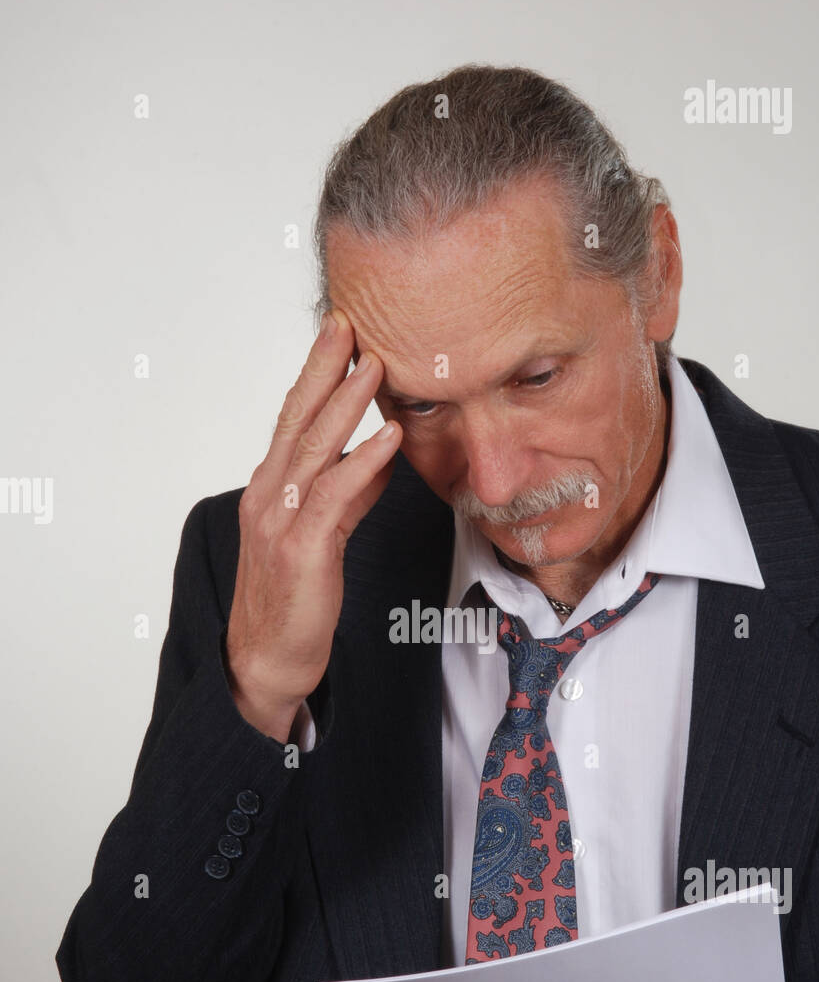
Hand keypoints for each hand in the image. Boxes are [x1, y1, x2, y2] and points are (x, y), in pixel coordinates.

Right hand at [224, 309, 400, 740]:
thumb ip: (349, 494)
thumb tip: (381, 456)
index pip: (293, 417)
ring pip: (314, 449)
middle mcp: (269, 495)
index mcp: (270, 487)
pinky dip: (362, 464)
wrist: (267, 658)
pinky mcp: (302, 551)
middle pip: (297, 418)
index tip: (341, 332)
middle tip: (350, 322)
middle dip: (324, 368)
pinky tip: (388, 439)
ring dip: (346, 404)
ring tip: (374, 366)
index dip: (316, 373)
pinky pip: (334, 497)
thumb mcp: (325, 535)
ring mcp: (280, 521)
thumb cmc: (295, 598)